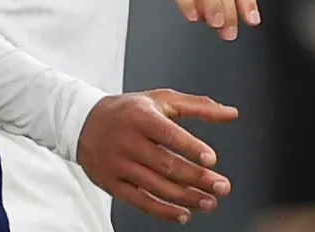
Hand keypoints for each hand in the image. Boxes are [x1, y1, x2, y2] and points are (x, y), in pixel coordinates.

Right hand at [77, 89, 237, 223]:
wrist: (83, 122)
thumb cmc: (129, 111)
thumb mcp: (160, 100)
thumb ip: (197, 106)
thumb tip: (231, 114)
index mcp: (140, 116)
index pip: (167, 134)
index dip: (190, 147)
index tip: (212, 159)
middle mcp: (127, 140)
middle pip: (166, 164)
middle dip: (197, 178)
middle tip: (222, 187)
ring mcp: (118, 163)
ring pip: (156, 186)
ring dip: (186, 197)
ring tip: (209, 202)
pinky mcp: (111, 182)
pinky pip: (140, 201)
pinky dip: (163, 211)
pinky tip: (183, 214)